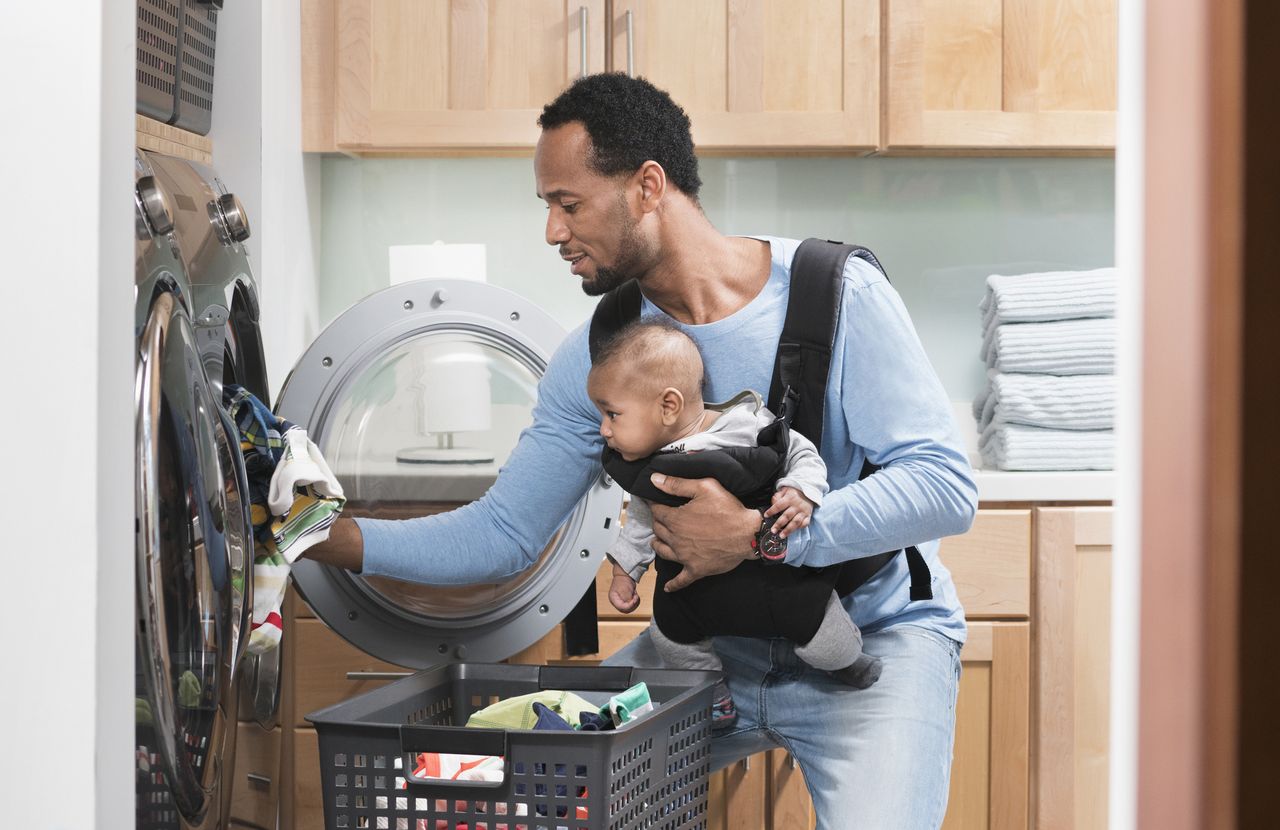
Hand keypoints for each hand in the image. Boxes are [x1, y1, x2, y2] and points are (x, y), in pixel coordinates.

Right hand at [608, 567, 639, 613]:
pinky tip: (634, 594)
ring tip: (634, 594)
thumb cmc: (622, 581)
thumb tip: (630, 605)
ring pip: (629, 607)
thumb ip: (627, 599)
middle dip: (632, 603)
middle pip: (625, 608)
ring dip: (634, 601)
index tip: (633, 600)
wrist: (625, 575)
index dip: (629, 605)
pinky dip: (634, 600)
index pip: (621, 607)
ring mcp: (621, 600)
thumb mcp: (625, 590)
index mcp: (613, 599)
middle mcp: (616, 601)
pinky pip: (631, 603)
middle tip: (635, 597)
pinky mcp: (625, 599)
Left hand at [647, 473, 759, 592]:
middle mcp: (676, 539)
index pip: (656, 511)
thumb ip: (677, 484)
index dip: (654, 505)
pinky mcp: (696, 570)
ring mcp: (685, 557)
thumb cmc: (728, 509)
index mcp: (676, 519)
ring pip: (663, 552)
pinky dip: (673, 584)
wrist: (748, 534)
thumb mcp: (704, 488)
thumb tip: (654, 479)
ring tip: (658, 540)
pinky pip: (681, 580)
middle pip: (658, 530)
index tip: (652, 502)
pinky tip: (668, 587)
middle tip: (661, 518)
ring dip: (658, 544)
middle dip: (658, 522)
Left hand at [766, 486, 814, 538]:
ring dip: (788, 530)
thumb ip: (777, 496)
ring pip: (795, 522)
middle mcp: (797, 505)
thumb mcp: (784, 490)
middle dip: (779, 524)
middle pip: (787, 516)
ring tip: (781, 535)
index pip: (779, 505)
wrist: (809, 491)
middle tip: (773, 530)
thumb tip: (773, 502)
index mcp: (790, 498)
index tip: (766, 516)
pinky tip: (793, 532)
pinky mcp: (808, 516)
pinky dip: (799, 528)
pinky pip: (804, 523)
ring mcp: (803, 511)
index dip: (772, 511)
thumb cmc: (794, 492)